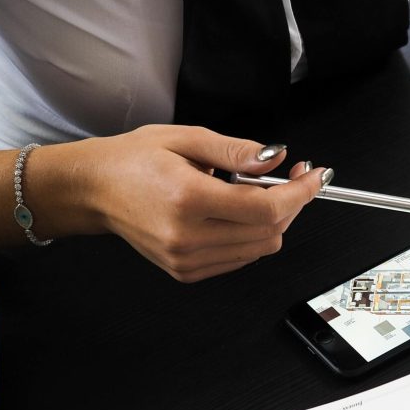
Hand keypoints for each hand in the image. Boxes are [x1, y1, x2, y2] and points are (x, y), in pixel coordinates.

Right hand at [67, 125, 325, 281]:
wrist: (93, 190)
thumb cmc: (134, 160)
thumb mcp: (187, 138)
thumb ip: (237, 151)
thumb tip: (276, 158)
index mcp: (188, 199)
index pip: (266, 209)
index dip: (300, 193)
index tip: (315, 176)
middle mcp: (188, 236)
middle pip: (270, 231)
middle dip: (292, 203)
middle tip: (292, 175)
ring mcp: (186, 260)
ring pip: (260, 248)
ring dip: (274, 220)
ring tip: (257, 191)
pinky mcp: (186, 271)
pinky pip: (241, 258)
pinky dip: (252, 235)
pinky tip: (238, 212)